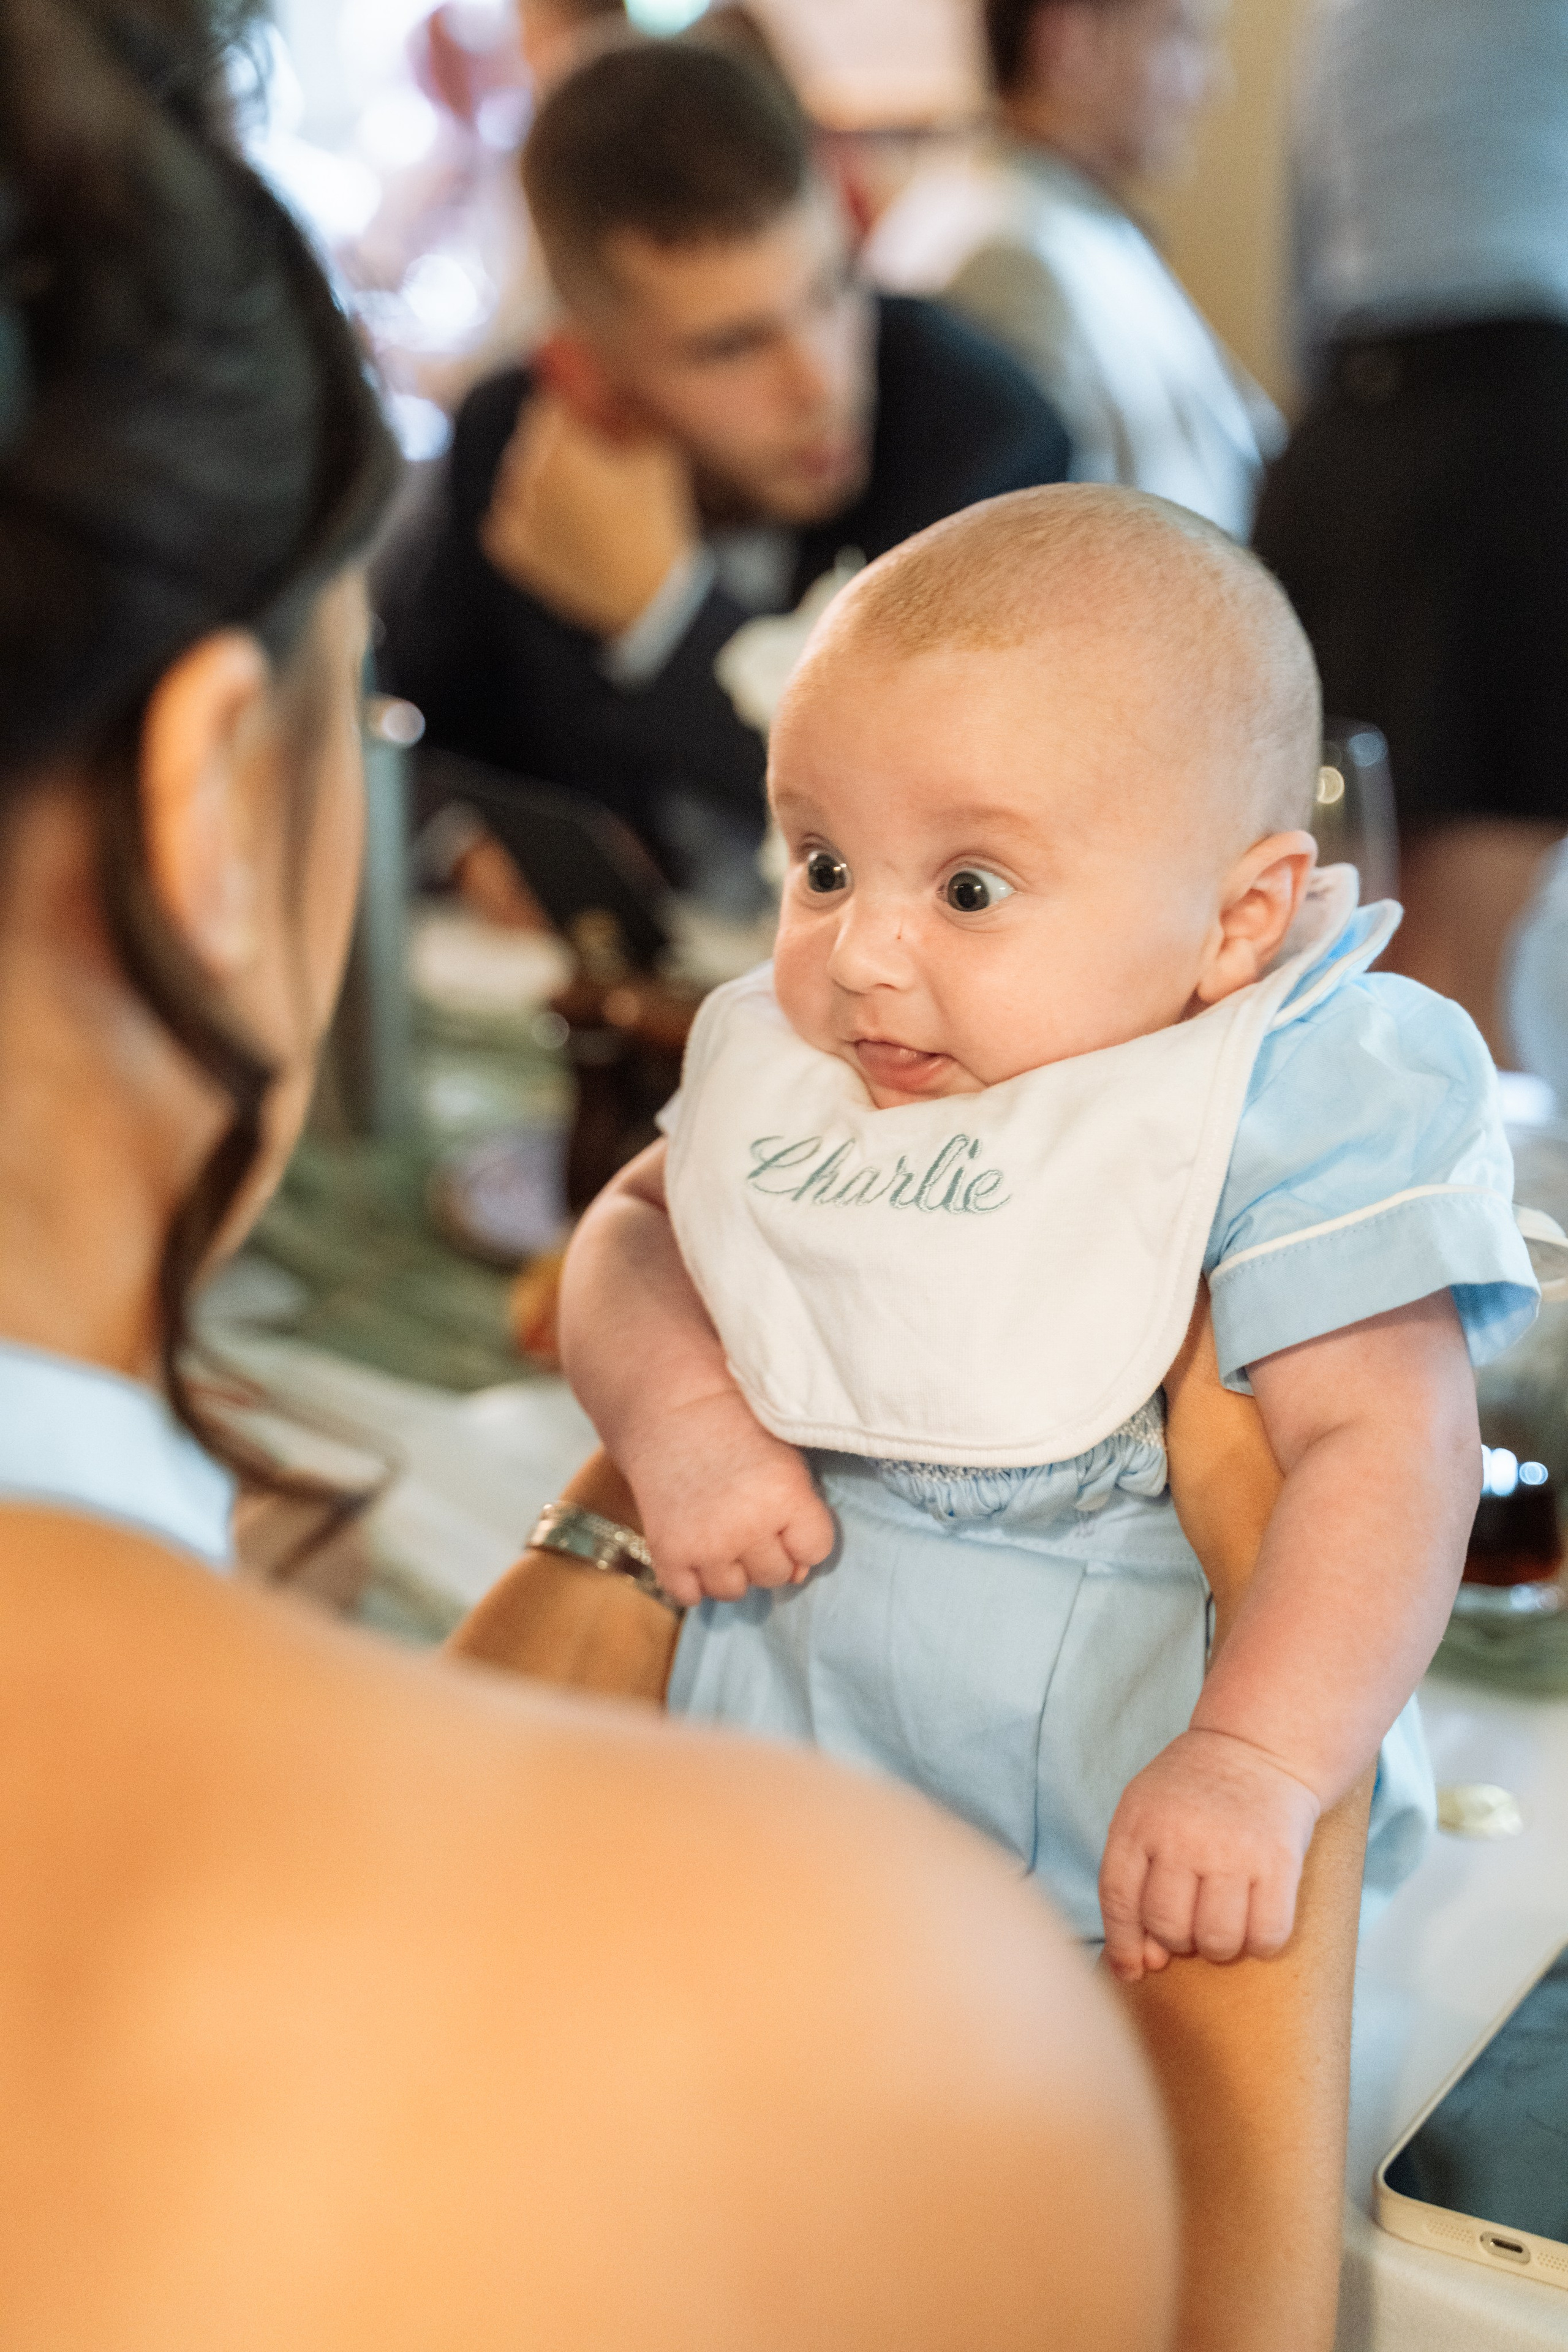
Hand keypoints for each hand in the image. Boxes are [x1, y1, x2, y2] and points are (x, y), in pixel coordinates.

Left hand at [479, 392, 697, 637]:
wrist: (646, 597)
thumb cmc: (655, 523)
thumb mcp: (656, 454)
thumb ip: (627, 411)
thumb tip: (610, 389)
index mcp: (559, 447)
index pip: (548, 409)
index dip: (572, 418)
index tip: (590, 433)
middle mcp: (526, 475)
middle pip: (533, 445)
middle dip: (559, 454)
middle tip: (596, 483)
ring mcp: (513, 513)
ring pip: (520, 482)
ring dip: (543, 489)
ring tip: (583, 515)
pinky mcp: (507, 547)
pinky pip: (507, 519)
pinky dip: (528, 523)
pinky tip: (562, 537)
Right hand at [622, 1389, 835, 1608]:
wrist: (669, 1410)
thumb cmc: (737, 1430)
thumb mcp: (785, 1461)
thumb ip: (802, 1516)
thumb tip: (798, 1575)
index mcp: (786, 1496)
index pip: (815, 1551)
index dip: (802, 1536)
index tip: (783, 1516)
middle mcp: (748, 1526)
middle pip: (775, 1575)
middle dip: (766, 1552)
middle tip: (745, 1518)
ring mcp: (706, 1544)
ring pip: (734, 1591)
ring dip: (730, 1569)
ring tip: (720, 1532)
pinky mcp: (669, 1552)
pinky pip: (690, 1596)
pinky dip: (693, 1581)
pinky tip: (694, 1549)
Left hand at [1098, 1729, 1320, 1982]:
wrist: (1259, 1745)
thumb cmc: (1194, 1792)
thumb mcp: (1147, 1813)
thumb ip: (1136, 1879)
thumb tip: (1145, 1961)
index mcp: (1139, 1820)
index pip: (1119, 1900)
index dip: (1123, 1944)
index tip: (1133, 1969)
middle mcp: (1182, 1835)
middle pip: (1168, 1926)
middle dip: (1178, 1941)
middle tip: (1193, 1922)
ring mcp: (1232, 1847)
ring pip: (1216, 1940)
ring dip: (1220, 1947)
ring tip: (1225, 1921)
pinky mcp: (1279, 1860)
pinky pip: (1267, 1934)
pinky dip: (1261, 1943)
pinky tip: (1258, 1922)